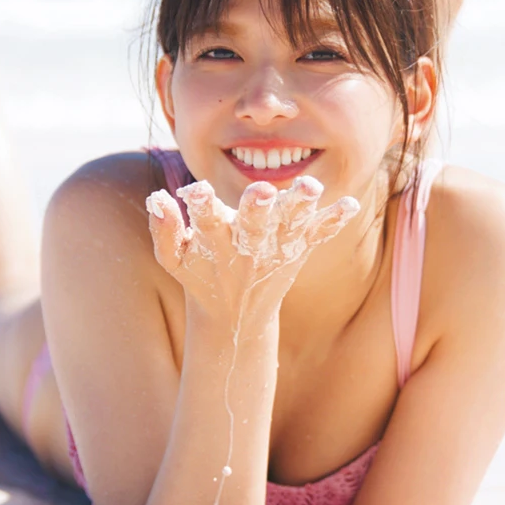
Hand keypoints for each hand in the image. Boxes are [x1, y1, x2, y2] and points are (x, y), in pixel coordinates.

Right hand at [145, 176, 358, 326]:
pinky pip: (317, 236)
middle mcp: (247, 246)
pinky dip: (333, 223)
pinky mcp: (297, 251)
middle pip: (253, 225)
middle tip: (262, 190)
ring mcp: (275, 250)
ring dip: (300, 207)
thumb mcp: (174, 260)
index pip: (205, 221)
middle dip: (257, 208)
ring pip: (289, 226)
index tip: (198, 190)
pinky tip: (350, 205)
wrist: (235, 319)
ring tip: (312, 186)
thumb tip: (155, 198)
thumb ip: (164, 231)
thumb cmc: (199, 276)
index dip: (201, 207)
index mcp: (215, 244)